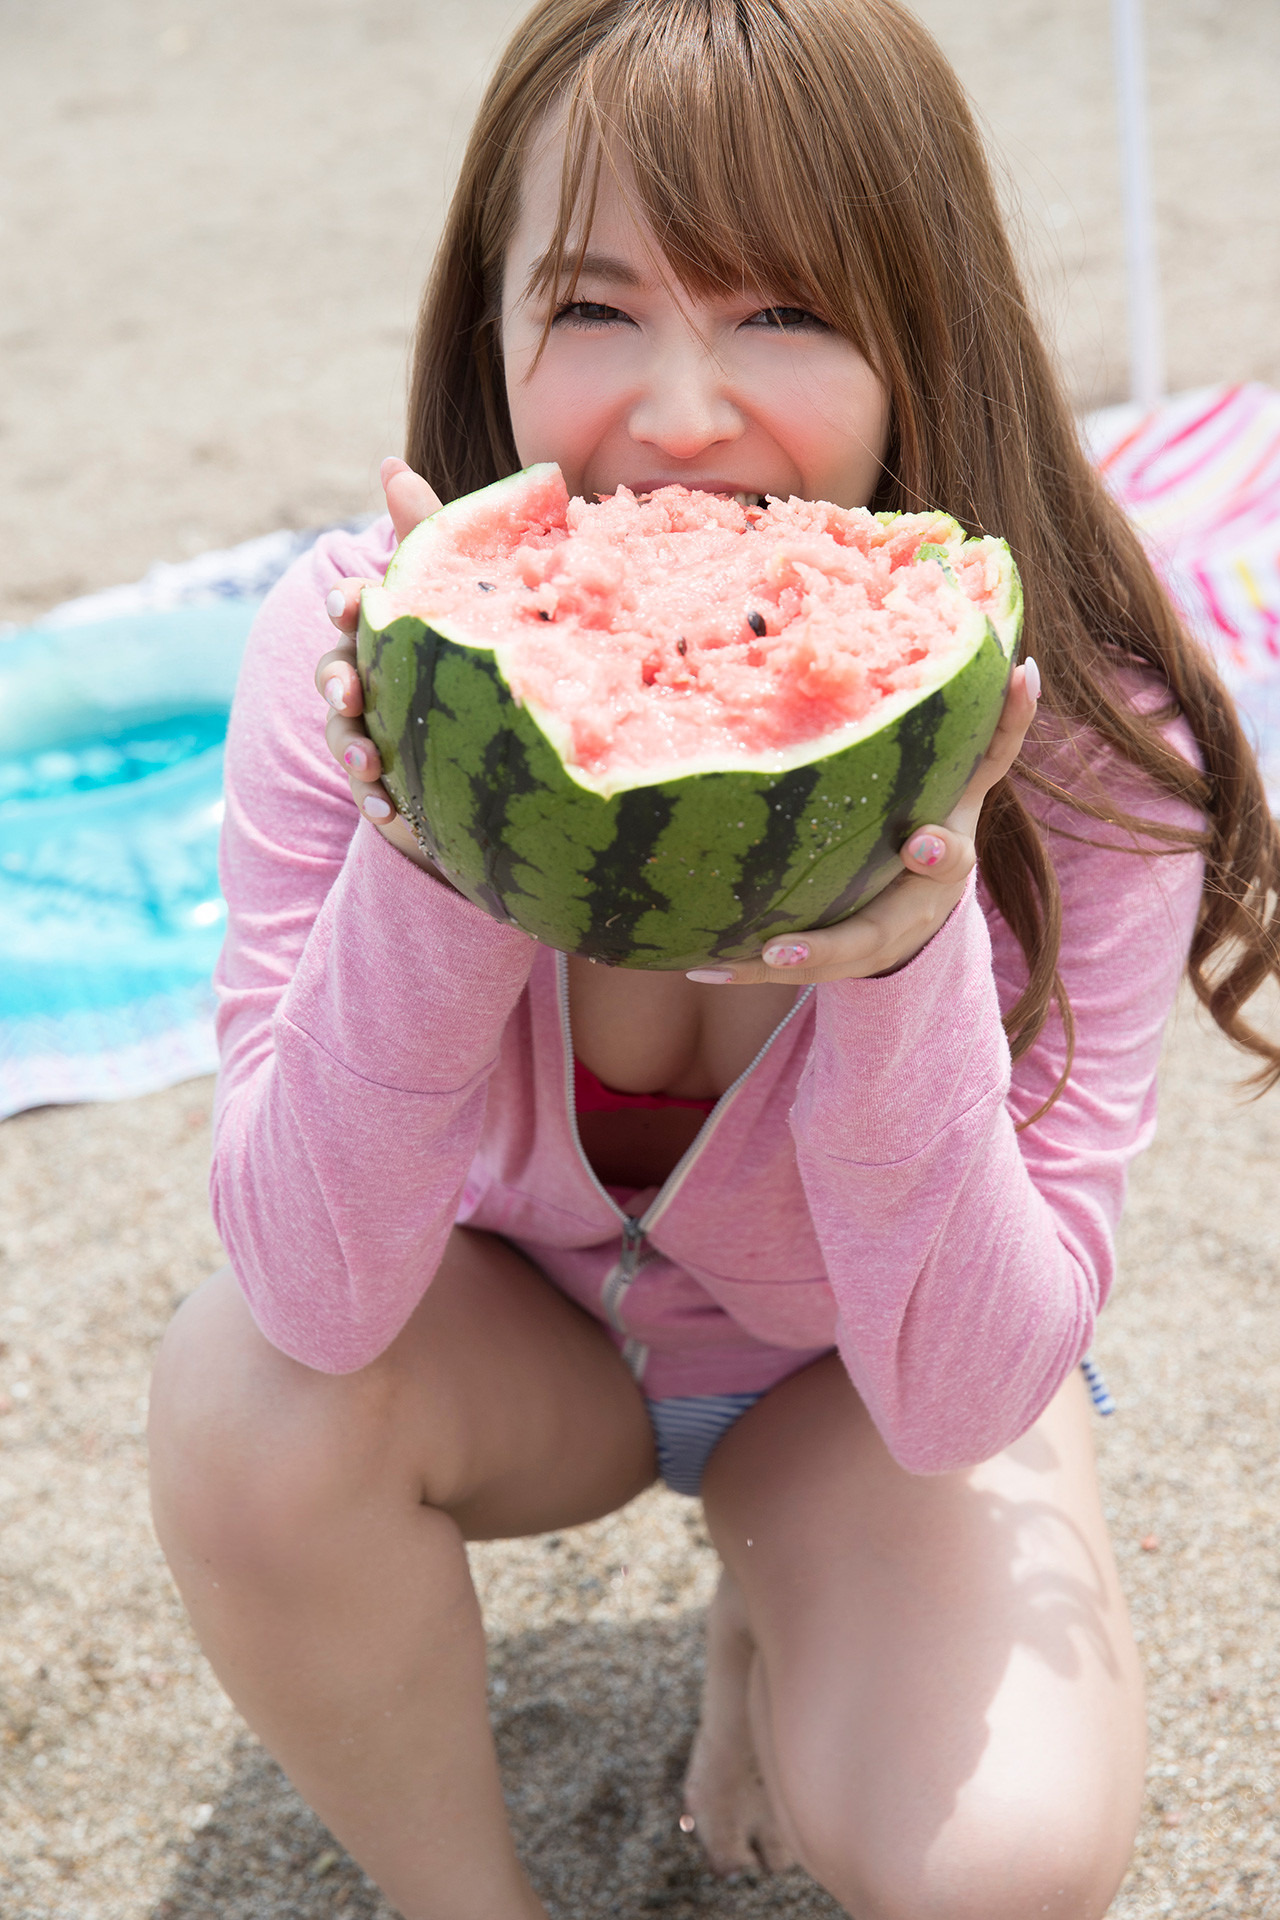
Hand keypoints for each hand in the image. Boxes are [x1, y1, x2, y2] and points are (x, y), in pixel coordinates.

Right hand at [315, 458, 441, 873]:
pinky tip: (393, 814)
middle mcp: (370, 677)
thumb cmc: (473, 654)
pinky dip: (378, 802)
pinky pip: (372, 794)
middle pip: (336, 672)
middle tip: (348, 692)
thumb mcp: (460, 593)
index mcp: (386, 630)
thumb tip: (389, 461)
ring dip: (350, 747)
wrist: (502, 748)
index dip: (347, 606)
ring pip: (345, 735)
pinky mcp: (388, 781)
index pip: (355, 610)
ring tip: (369, 765)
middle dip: (337, 681)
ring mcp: (374, 730)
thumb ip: (426, 534)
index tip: (349, 605)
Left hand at [686, 660, 1040, 986]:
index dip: (940, 854)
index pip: (952, 859)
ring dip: (784, 964)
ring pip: (826, 962)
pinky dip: (743, 970)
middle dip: (833, 944)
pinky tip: (697, 967)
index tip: (921, 846)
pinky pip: (783, 971)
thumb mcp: (971, 781)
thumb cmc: (938, 821)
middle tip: (784, 949)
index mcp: (947, 864)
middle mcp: (909, 912)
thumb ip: (999, 732)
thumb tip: (1023, 663)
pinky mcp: (833, 960)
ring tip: (740, 960)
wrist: (924, 905)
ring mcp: (871, 943)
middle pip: (877, 934)